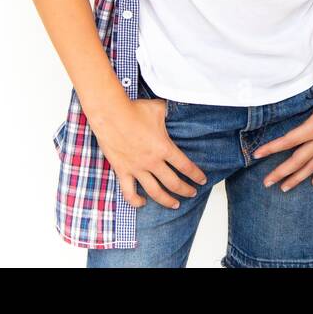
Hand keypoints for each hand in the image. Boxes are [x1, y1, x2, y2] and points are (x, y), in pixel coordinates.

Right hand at [91, 97, 207, 209]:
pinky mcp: (122, 170)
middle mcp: (152, 162)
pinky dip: (136, 201)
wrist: (110, 113)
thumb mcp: (159, 108)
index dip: (196, 175)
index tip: (202, 180)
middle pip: (174, 183)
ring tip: (175, 205)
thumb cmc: (134, 109)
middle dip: (186, 190)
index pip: (186, 166)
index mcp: (164, 148)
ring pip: (155, 192)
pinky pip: (129, 192)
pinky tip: (142, 203)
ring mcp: (137, 168)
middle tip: (192, 193)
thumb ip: (169, 112)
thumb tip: (175, 108)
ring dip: (167, 201)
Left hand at [250, 79, 312, 190]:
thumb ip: (307, 87)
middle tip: (266, 183)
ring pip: (312, 167)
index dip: (272, 148)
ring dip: (298, 178)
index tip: (257, 154)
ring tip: (285, 188)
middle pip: (298, 161)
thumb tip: (292, 82)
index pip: (289, 141)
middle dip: (281, 173)